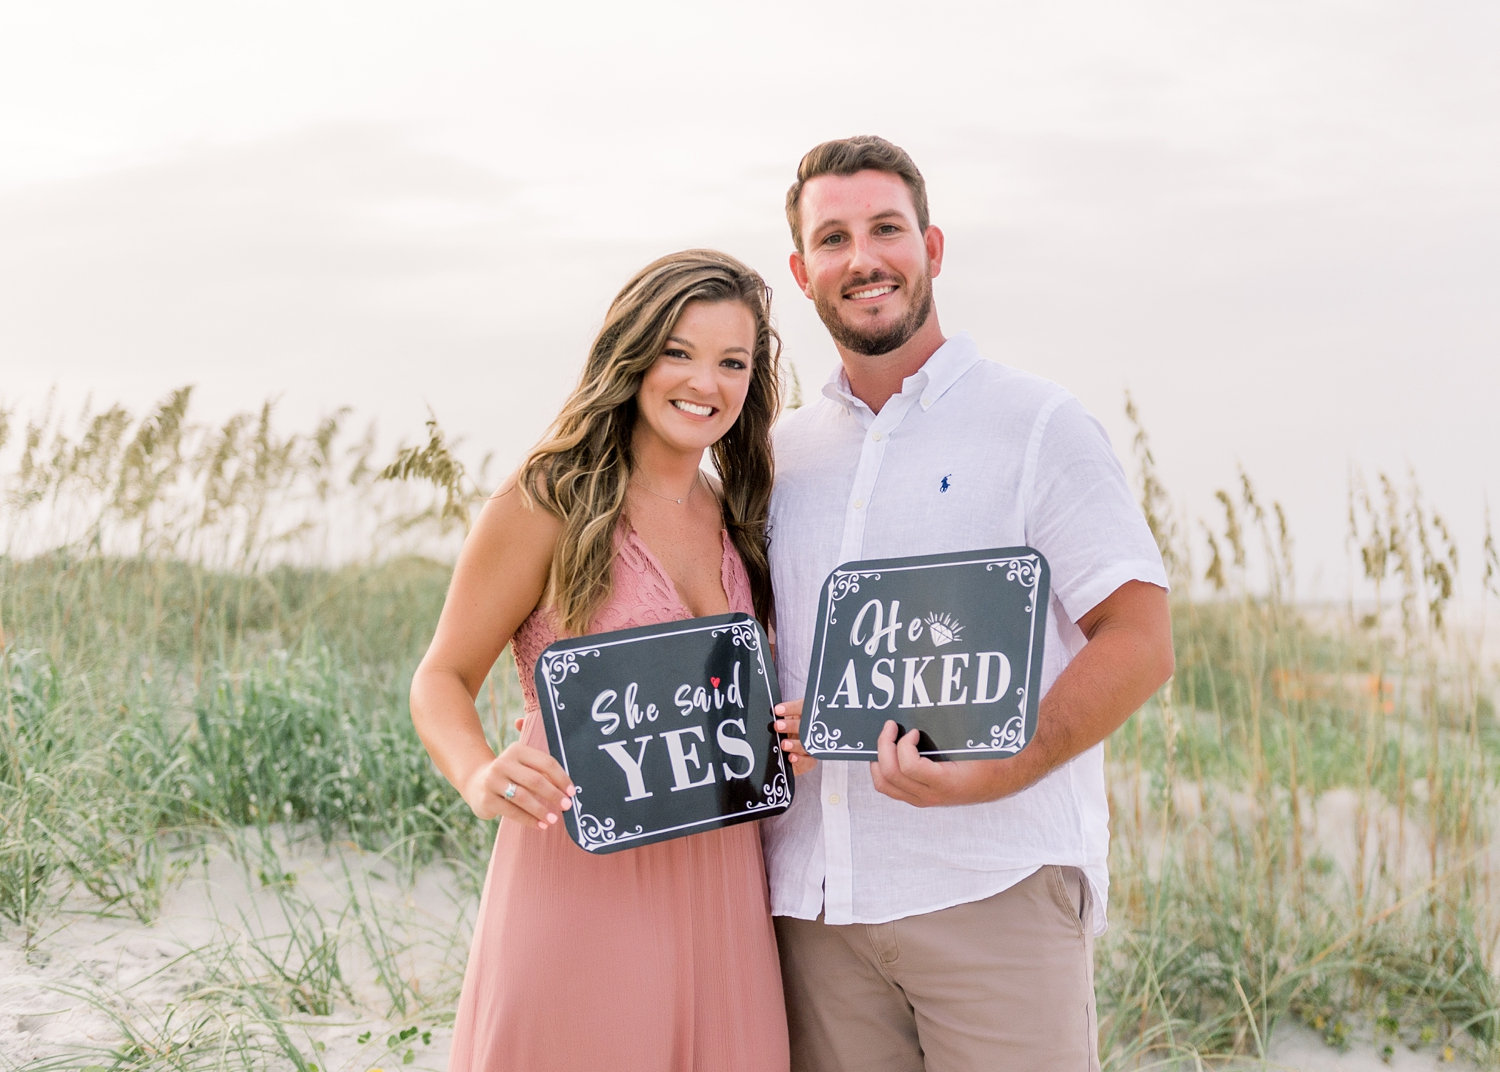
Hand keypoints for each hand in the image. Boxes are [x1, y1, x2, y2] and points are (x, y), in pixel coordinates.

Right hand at [463, 742, 575, 827]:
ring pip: (523, 797)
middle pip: (535, 780)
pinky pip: (512, 811)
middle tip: (567, 806)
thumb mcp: (523, 765)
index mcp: (517, 750)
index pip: (545, 763)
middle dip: (554, 795)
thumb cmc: (511, 775)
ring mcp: (493, 780)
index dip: (561, 778)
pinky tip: (540, 825)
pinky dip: (529, 820)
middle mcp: (503, 762)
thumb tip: (569, 789)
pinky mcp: (487, 798)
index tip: (572, 792)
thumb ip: (543, 770)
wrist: (476, 782)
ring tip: (554, 819)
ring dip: (541, 810)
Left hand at [773, 699, 816, 773]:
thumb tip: (772, 713)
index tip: (777, 710)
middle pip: (806, 726)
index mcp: (805, 715)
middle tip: (778, 726)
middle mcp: (810, 729)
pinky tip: (792, 757)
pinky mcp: (810, 760)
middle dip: (791, 726)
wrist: (790, 751)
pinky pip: (809, 761)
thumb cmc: (786, 731)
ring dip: (795, 744)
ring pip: (807, 744)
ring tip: (784, 744)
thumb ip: (781, 716)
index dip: (791, 708)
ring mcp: (812, 745)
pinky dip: (800, 760)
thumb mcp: (784, 720)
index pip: (802, 707)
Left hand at [869, 720, 1010, 806]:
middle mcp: (931, 795)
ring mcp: (924, 799)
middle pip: (890, 776)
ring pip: (886, 785)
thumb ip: (955, 728)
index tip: (913, 730)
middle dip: (884, 746)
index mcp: (946, 782)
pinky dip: (884, 769)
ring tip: (886, 740)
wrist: (1003, 780)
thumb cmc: (991, 760)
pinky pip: (892, 788)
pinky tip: (890, 752)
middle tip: (891, 726)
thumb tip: (935, 700)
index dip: (904, 745)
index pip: (909, 767)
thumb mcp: (976, 742)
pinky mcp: (920, 798)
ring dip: (880, 759)